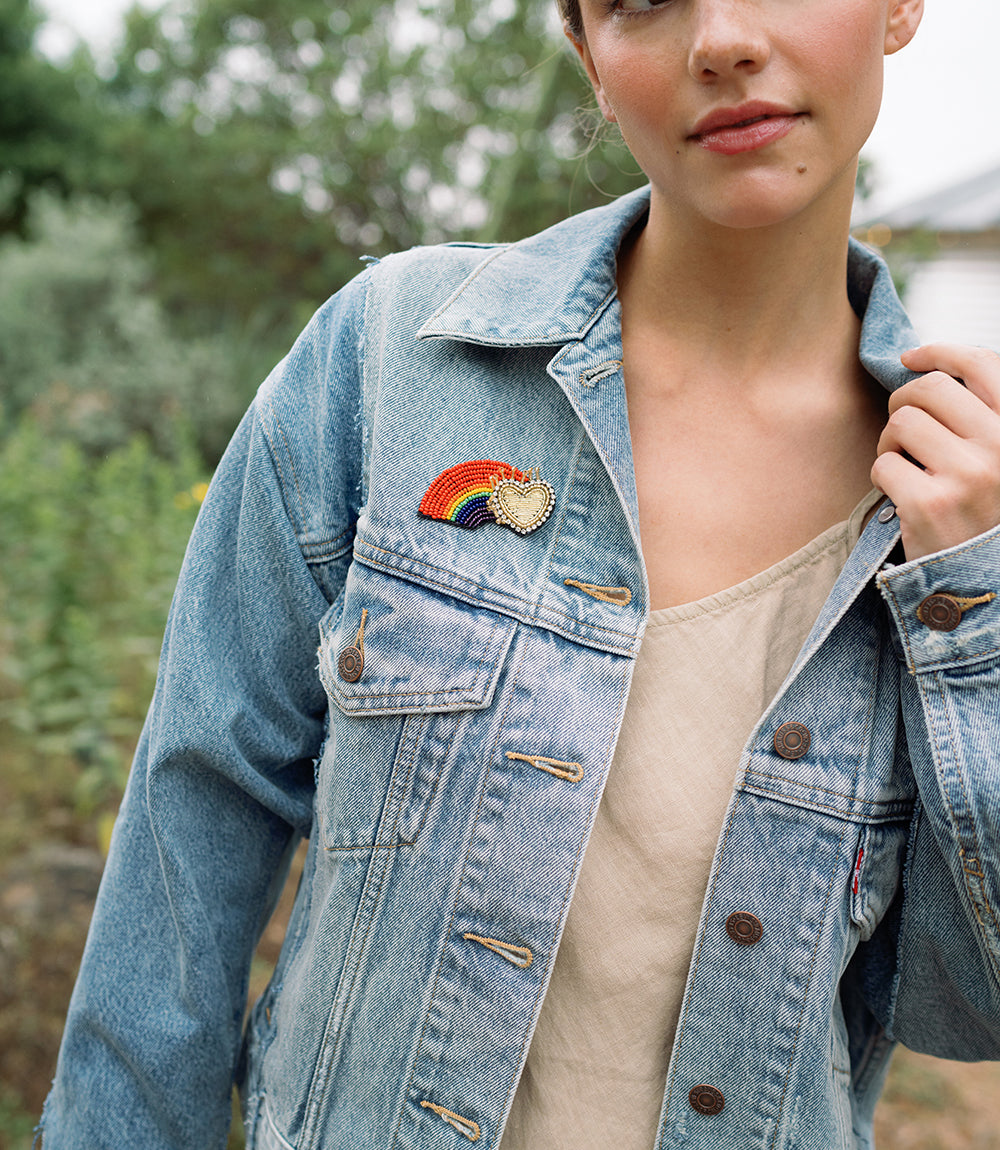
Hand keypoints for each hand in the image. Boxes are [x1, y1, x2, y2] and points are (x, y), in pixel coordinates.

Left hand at [871, 343, 999, 561]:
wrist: (978, 578)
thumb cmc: (982, 508)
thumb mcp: (997, 453)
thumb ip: (978, 413)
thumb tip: (925, 362)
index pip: (982, 364)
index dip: (940, 352)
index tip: (912, 356)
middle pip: (929, 388)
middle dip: (903, 402)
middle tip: (902, 428)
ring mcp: (967, 476)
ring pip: (901, 423)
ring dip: (891, 443)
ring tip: (906, 466)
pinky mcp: (930, 504)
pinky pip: (883, 465)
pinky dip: (883, 477)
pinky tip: (901, 495)